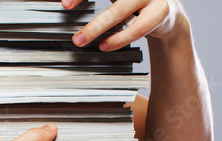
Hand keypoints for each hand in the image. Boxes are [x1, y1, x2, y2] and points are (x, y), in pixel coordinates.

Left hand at [63, 0, 188, 50]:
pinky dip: (119, 39)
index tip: (65, 4)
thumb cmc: (134, 2)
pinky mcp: (161, 10)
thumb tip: (66, 5)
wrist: (168, 13)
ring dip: (97, 28)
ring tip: (83, 40)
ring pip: (120, 11)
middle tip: (71, 29)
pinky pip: (138, 27)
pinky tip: (105, 45)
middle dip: (88, 16)